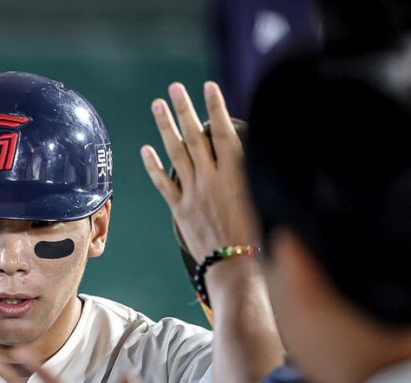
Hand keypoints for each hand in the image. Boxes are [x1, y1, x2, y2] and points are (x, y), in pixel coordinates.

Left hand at [140, 82, 257, 261]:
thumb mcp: (265, 199)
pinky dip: (153, 166)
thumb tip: (255, 151)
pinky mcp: (180, 210)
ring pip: (176, 154)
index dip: (215, 107)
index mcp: (236, 174)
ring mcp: (193, 193)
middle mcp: (212, 179)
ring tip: (157, 105)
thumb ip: (255, 173)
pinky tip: (145, 150)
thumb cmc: (260, 238)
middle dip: (185, 109)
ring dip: (166, 128)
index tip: (208, 86)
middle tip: (174, 87)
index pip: (224, 132)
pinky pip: (164, 184)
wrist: (237, 268)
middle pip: (195, 137)